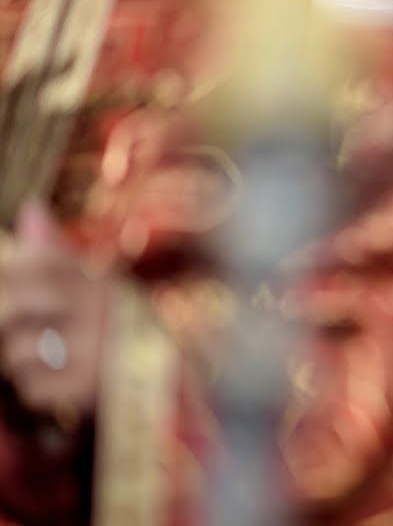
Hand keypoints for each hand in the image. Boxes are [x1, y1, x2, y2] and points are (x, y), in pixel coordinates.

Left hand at [0, 200, 108, 418]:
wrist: (173, 373)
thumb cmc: (125, 322)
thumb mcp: (102, 280)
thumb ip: (60, 251)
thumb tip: (31, 208)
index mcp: (101, 280)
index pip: (36, 264)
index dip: (9, 270)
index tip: (8, 280)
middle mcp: (98, 311)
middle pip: (14, 303)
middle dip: (5, 311)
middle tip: (13, 320)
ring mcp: (92, 350)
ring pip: (18, 350)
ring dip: (22, 356)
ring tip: (46, 353)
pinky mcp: (87, 387)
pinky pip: (33, 386)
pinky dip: (39, 386)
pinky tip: (59, 378)